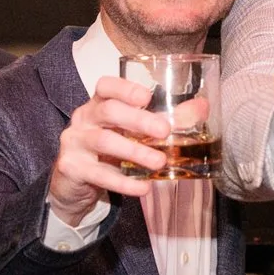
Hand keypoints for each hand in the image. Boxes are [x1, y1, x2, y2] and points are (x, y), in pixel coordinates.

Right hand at [48, 75, 173, 223]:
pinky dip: (123, 182)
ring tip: (159, 162)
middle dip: (138, 120)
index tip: (147, 97)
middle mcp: (84, 119)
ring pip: (103, 141)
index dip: (125, 88)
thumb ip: (164, 121)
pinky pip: (99, 174)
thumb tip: (202, 108)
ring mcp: (74, 143)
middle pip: (108, 111)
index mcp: (98, 104)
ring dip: (135, 152)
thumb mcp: (131, 134)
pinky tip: (143, 188)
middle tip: (164, 131)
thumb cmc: (108, 152)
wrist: (74, 185)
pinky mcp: (71, 168)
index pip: (105, 86)